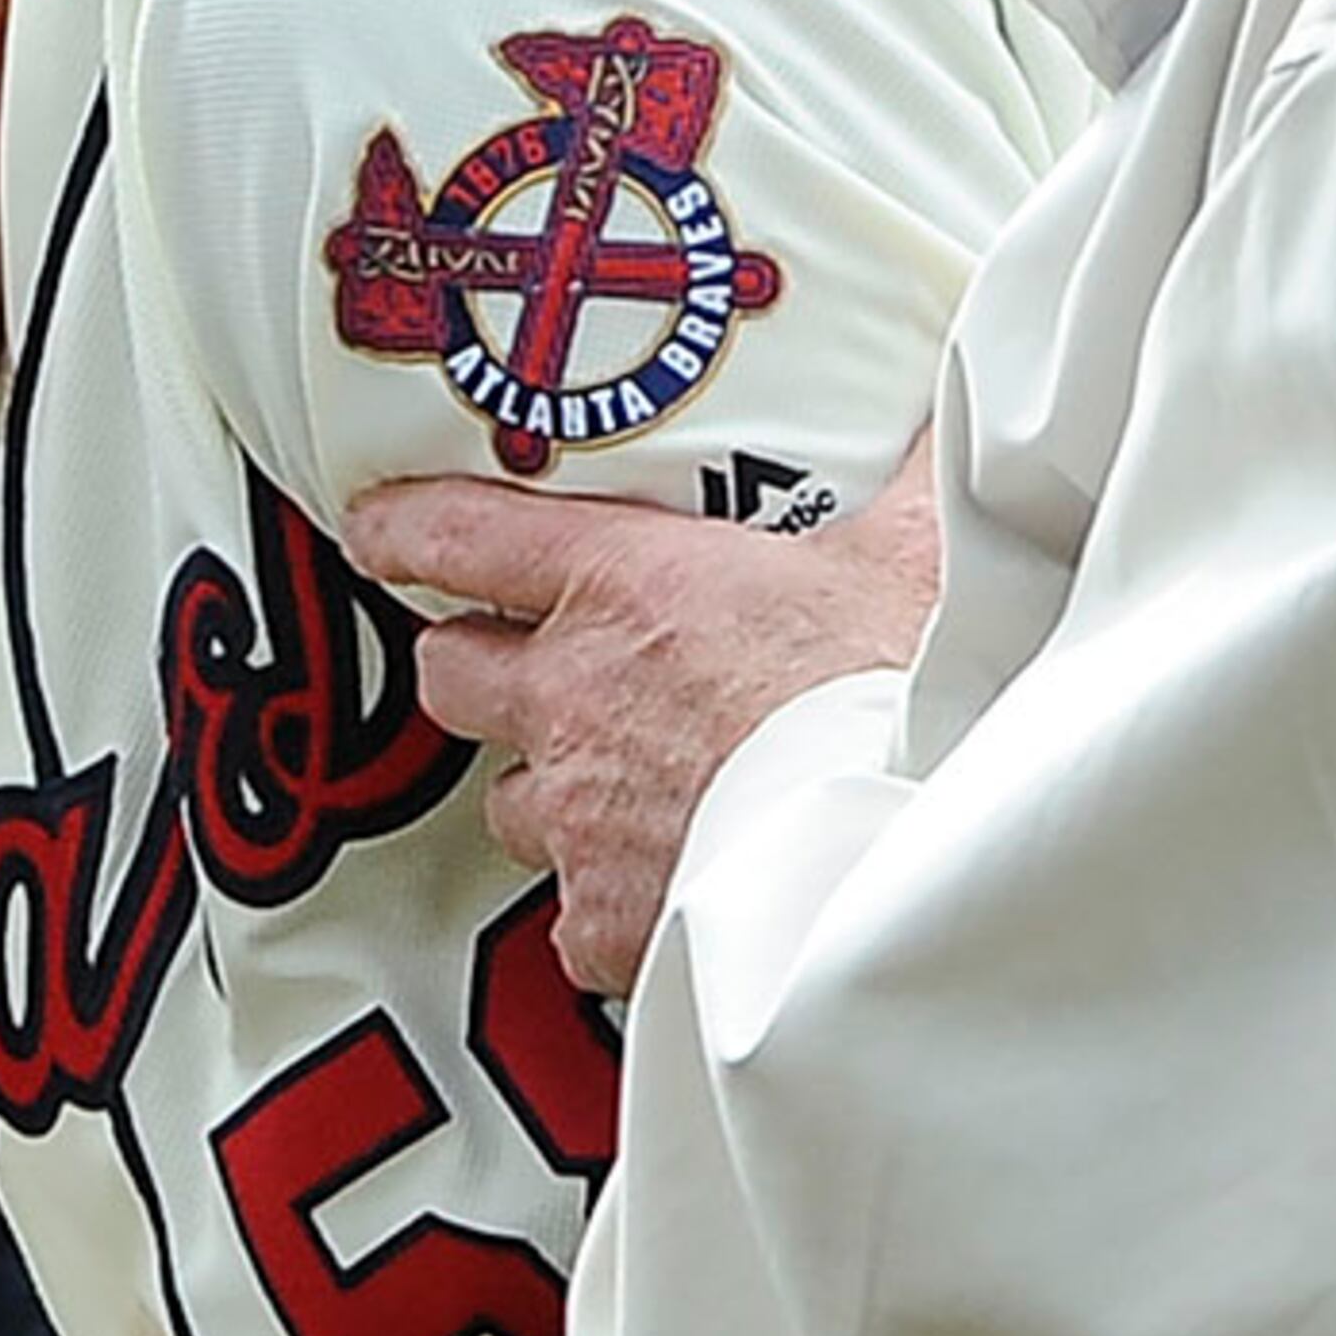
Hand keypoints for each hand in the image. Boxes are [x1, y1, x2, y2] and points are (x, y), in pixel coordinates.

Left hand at [345, 436, 938, 996]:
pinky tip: (664, 890)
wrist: (910, 859)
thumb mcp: (915, 559)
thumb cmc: (904, 700)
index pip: (460, 535)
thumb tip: (956, 418)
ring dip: (548, 789)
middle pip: (451, 671)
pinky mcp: (609, 917)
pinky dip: (606, 906)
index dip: (403, 528)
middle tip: (520, 663)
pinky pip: (571, 914)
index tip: (379, 525)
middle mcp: (575, 697)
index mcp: (626, 586)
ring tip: (615, 785)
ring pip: (508, 799)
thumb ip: (913, 483)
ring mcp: (580, 813)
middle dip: (473, 666)